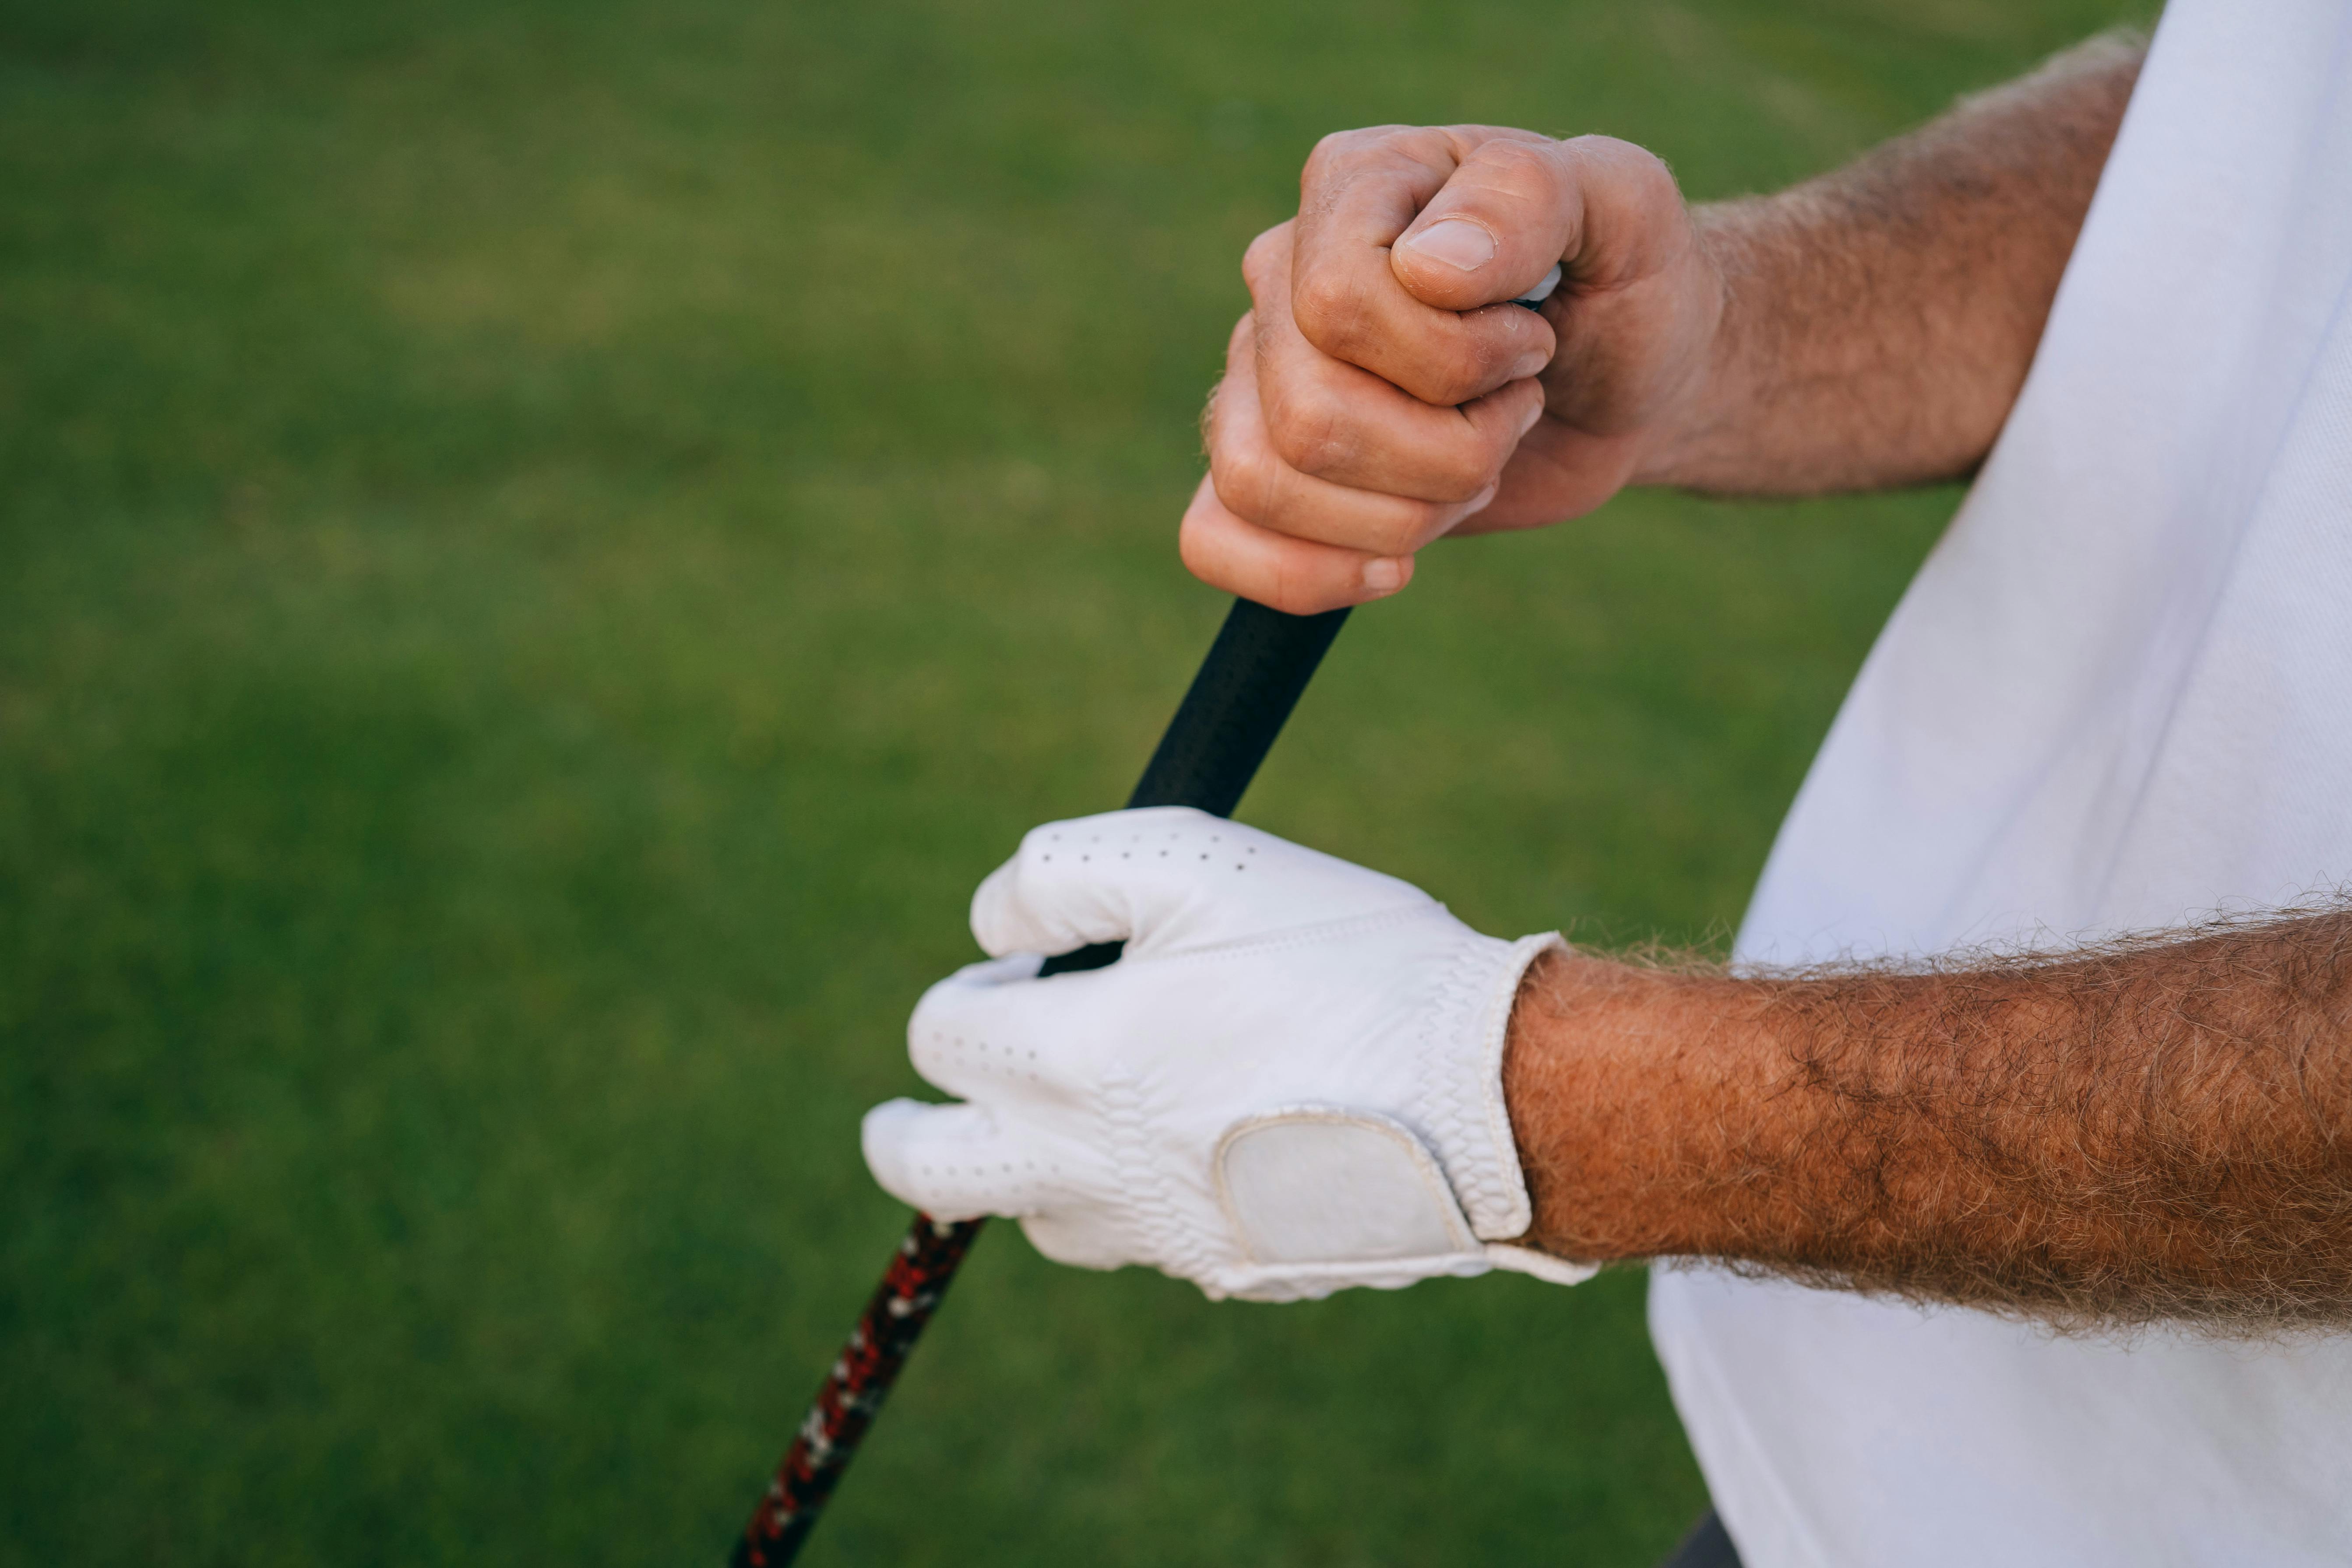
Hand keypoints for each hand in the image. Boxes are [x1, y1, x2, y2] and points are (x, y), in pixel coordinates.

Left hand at [862, 807, 1591, 1300]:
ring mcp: (1156, 1234)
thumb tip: (992, 922)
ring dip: (1037, 1161)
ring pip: (1038, 1214)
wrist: (1489, 1094)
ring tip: (1103, 1102)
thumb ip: (1059, 873)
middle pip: (927, 1173)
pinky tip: (1214, 1136)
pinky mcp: (1225, 1270)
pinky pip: (1144, 1242)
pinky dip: (1141, 1195)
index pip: (939, 1034)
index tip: (1022, 970)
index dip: (970, 987)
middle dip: (905, 1130)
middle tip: (924, 1101)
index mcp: (1069, 1062)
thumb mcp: (1197, 860)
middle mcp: (1089, 1167)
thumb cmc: (1346, 960)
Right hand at [1185, 126, 1723, 612]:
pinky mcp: (1269, 465)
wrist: (1630, 374)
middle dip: (1446, 453)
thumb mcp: (1625, 204)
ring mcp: (1261, 373)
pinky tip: (1393, 565)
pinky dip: (1301, 576)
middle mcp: (1283, 273)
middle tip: (1513, 413)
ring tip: (1473, 468)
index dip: (1452, 358)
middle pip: (1308, 416)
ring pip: (1262, 484)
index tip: (1534, 343)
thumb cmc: (1625, 279)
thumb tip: (1428, 270)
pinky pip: (1212, 538)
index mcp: (1354, 185)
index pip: (1337, 303)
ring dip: (1404, 513)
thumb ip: (1530, 200)